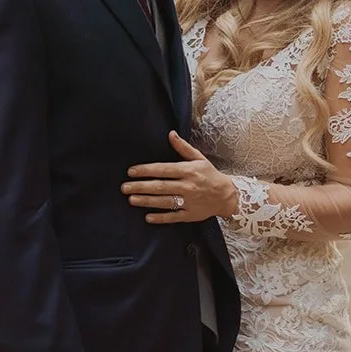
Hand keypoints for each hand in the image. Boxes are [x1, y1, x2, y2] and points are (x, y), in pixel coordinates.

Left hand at [124, 132, 239, 222]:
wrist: (226, 195)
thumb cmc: (210, 174)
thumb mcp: (199, 158)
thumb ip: (183, 147)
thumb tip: (170, 134)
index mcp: (188, 171)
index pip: (163, 170)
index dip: (146, 170)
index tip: (131, 171)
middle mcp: (187, 186)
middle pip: (160, 186)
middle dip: (141, 187)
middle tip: (124, 187)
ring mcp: (189, 202)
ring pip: (164, 201)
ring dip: (146, 201)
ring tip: (131, 199)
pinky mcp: (190, 215)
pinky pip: (173, 216)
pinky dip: (160, 217)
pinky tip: (147, 217)